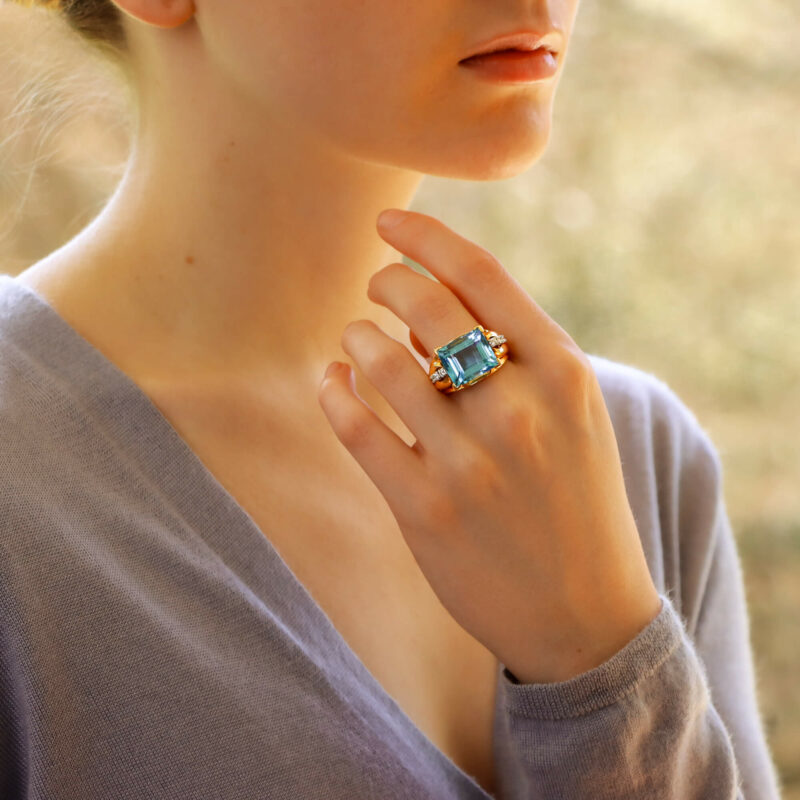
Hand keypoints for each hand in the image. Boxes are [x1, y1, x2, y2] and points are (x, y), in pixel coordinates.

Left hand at [317, 208, 661, 684]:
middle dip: (386, 281)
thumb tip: (423, 302)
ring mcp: (469, 463)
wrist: (589, 616)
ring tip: (357, 342)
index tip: (387, 222)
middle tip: (376, 286)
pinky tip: (333, 382)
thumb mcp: (572, 416)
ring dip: (356, 337)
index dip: (425, 236)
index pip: (481, 274)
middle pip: (424, 305)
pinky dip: (333, 391)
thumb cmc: (577, 501)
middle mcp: (518, 410)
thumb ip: (514, 354)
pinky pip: (356, 426)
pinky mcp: (424, 510)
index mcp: (562, 373)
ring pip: (380, 360)